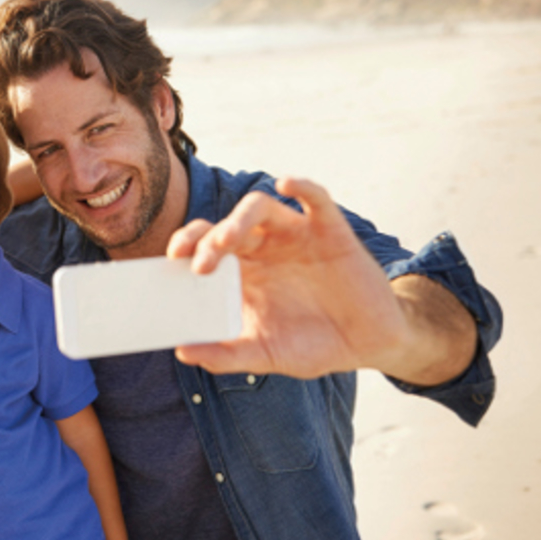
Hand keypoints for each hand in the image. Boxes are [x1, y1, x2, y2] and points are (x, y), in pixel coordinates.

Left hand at [167, 177, 409, 379]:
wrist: (368, 345)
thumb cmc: (314, 345)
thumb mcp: (266, 354)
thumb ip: (226, 355)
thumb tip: (182, 352)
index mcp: (243, 272)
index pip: (203, 246)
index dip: (186, 245)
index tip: (172, 260)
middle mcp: (264, 247)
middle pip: (225, 226)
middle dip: (207, 239)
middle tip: (200, 264)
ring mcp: (295, 236)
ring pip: (259, 207)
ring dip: (238, 219)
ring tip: (225, 241)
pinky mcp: (331, 231)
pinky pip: (316, 199)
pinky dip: (302, 186)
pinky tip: (287, 184)